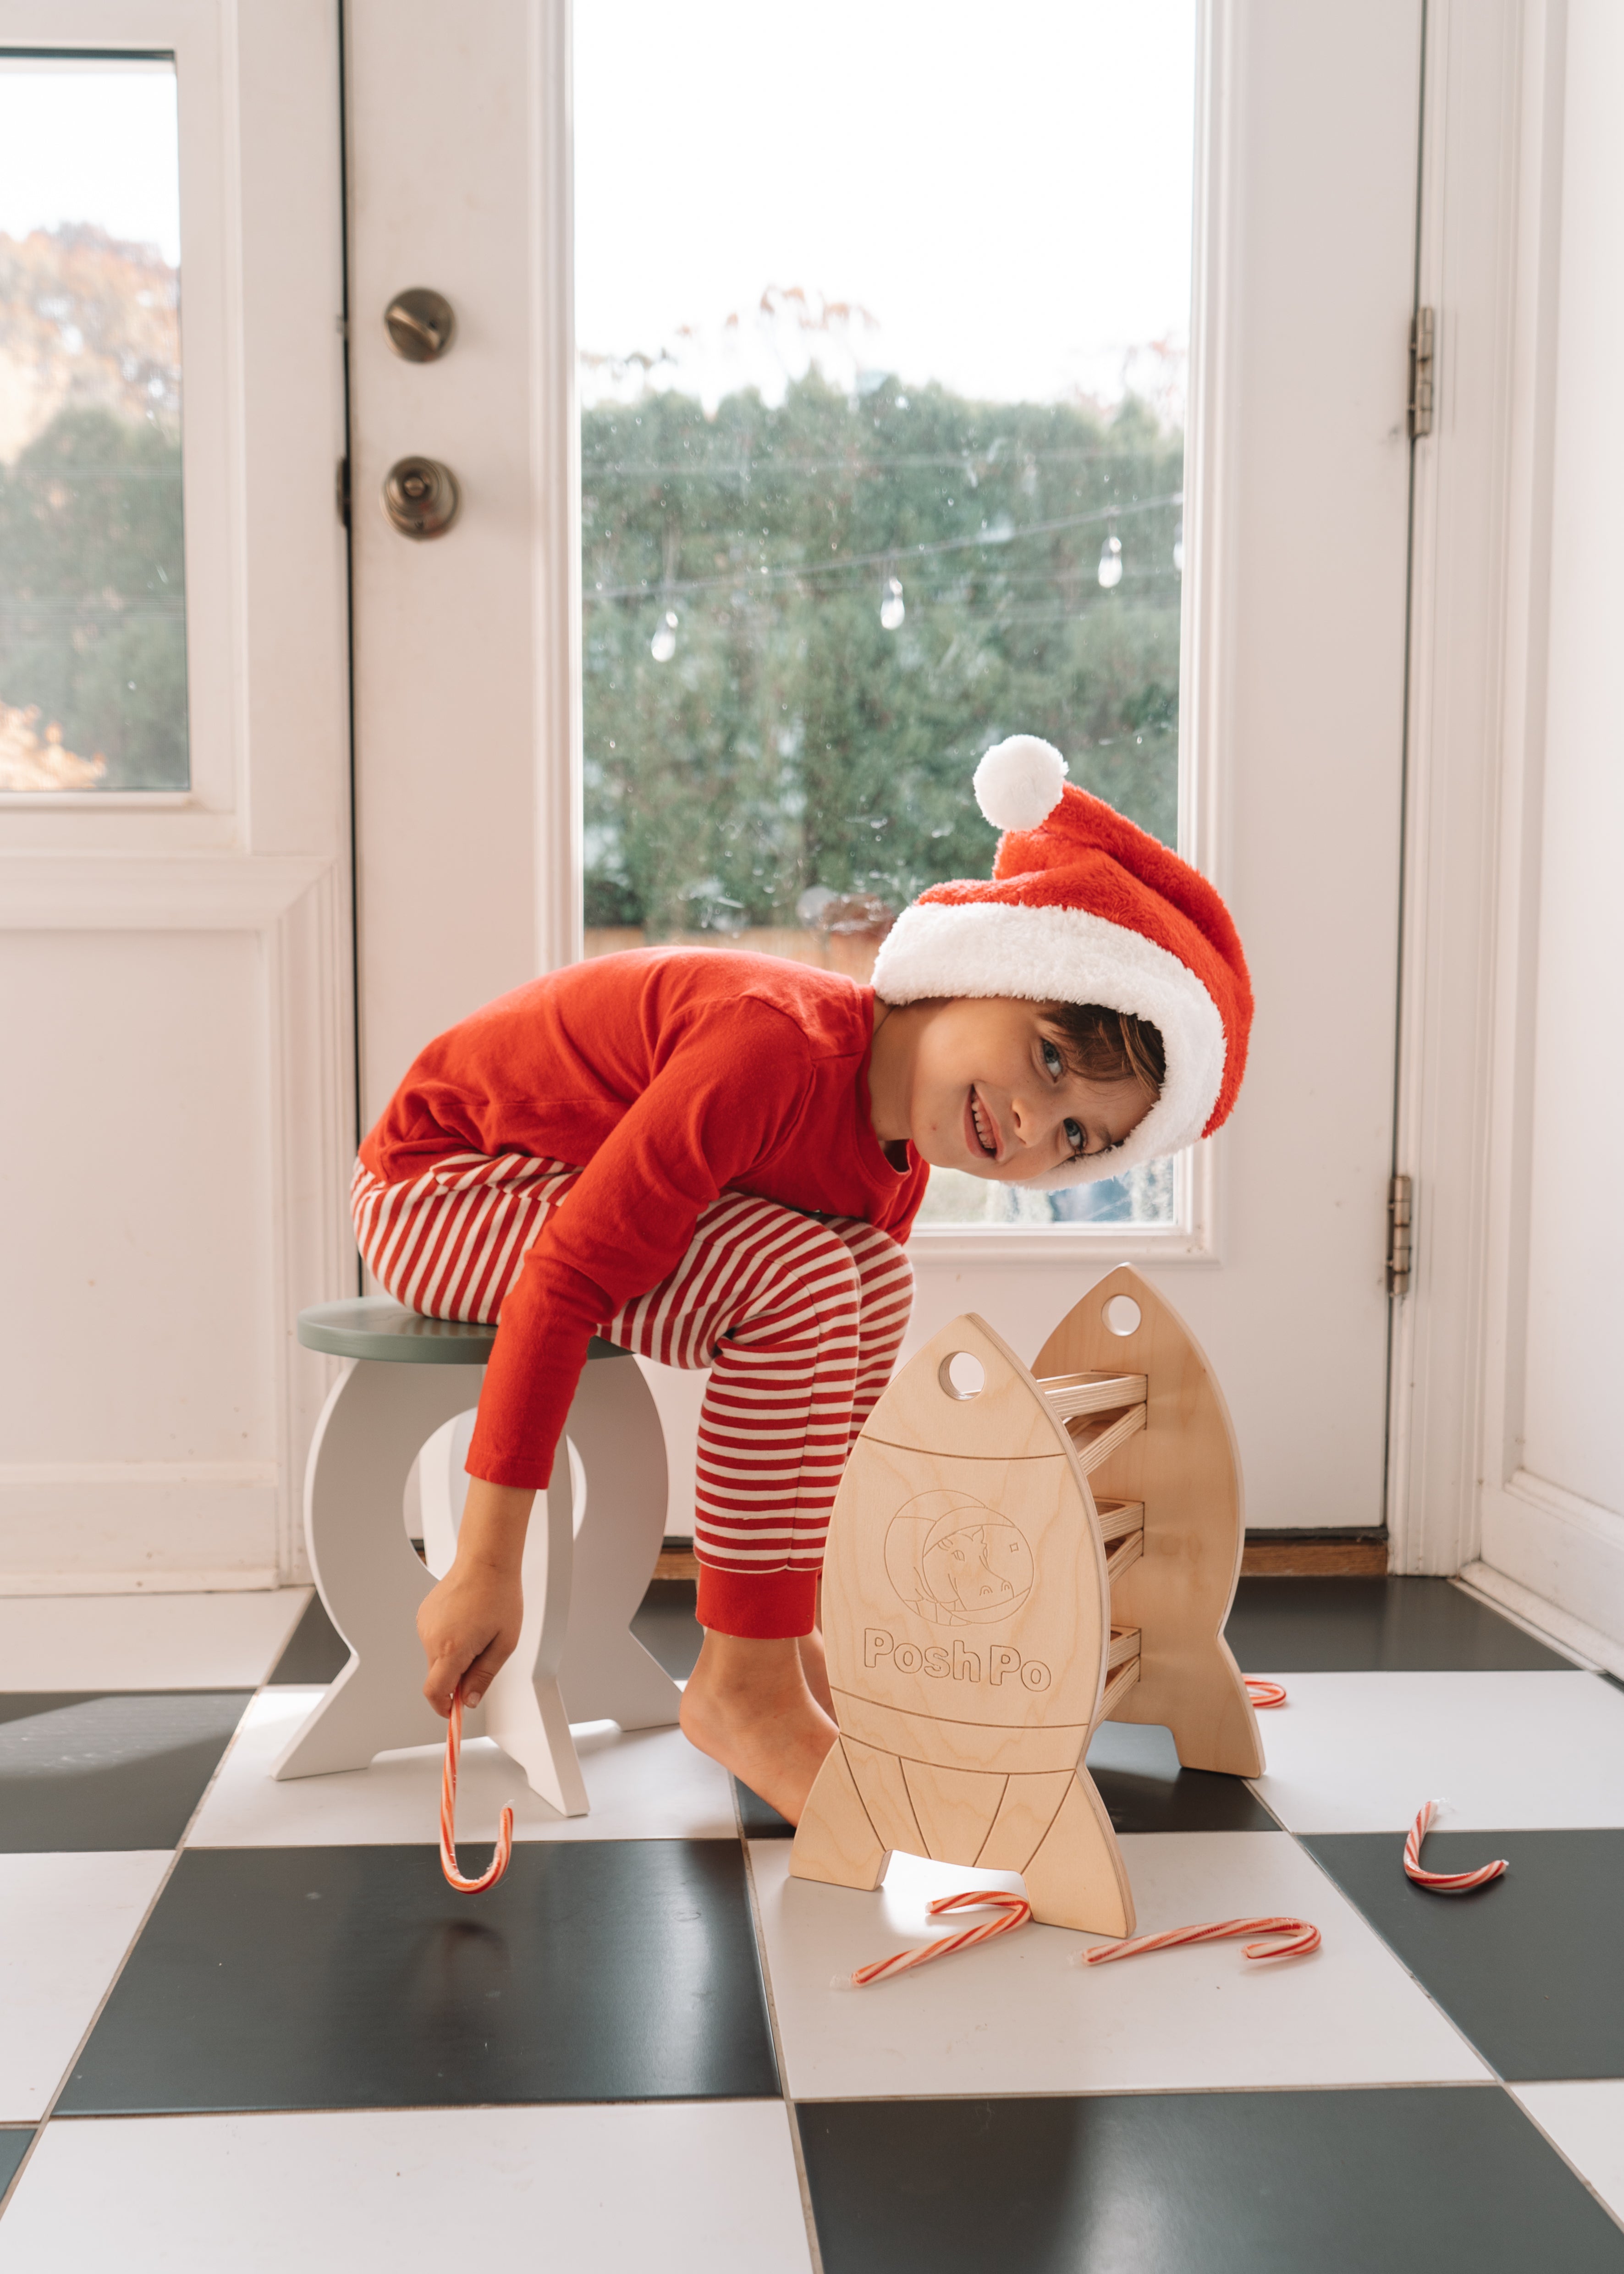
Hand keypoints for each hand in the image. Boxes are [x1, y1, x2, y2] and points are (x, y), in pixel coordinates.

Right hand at [417, 1556, 522, 1716]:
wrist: (486, 1560)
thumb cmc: (499, 1596)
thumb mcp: (504, 1644)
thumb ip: (484, 1676)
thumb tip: (469, 1700)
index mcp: (452, 1648)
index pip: (435, 1692)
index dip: (444, 1707)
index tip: (453, 1712)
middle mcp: (432, 1638)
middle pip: (437, 1676)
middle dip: (456, 1678)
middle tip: (482, 1658)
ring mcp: (425, 1625)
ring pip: (436, 1658)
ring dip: (454, 1656)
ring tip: (477, 1631)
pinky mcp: (423, 1615)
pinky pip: (434, 1640)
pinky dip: (448, 1640)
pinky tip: (466, 1622)